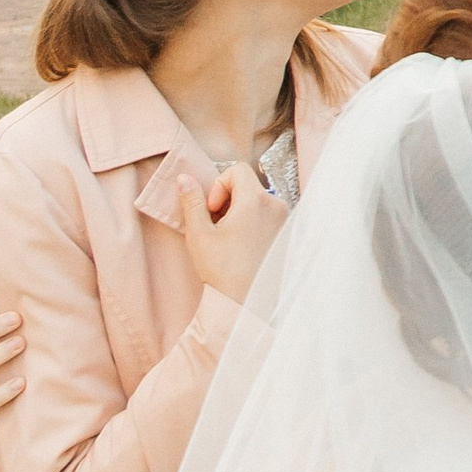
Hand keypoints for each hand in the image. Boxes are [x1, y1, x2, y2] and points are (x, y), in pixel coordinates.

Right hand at [182, 160, 285, 306]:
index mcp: (257, 200)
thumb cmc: (222, 269)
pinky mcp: (287, 232)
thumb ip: (192, 202)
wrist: (245, 301)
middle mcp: (276, 204)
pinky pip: (267, 213)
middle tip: (216, 224)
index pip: (237, 170)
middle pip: (248, 184)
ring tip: (227, 236)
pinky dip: (251, 220)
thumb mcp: (199, 234)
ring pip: (257, 199)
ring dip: (238, 210)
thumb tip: (184, 178)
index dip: (218, 185)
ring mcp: (285, 219)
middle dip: (227, 198)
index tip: (212, 211)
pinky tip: (240, 244)